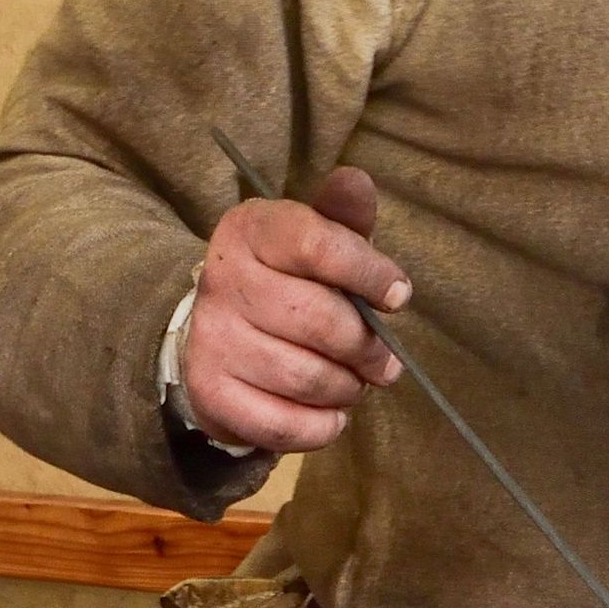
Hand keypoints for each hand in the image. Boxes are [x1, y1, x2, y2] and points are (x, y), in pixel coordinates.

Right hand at [179, 167, 403, 454]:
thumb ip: (342, 217)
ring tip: (354, 383)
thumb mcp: (313, 240)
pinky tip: (330, 412)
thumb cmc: (285, 282)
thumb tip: (357, 181)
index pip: (317, 245)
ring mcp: (212, 339)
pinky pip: (284, 423)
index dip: (369, 273)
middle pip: (319, 320)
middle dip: (367, 347)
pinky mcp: (210, 393)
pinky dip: (322, 425)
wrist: (215, 337)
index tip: (398, 296)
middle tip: (384, 361)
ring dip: (348, 388)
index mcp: (250, 231)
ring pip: (307, 377)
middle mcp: (221, 280)